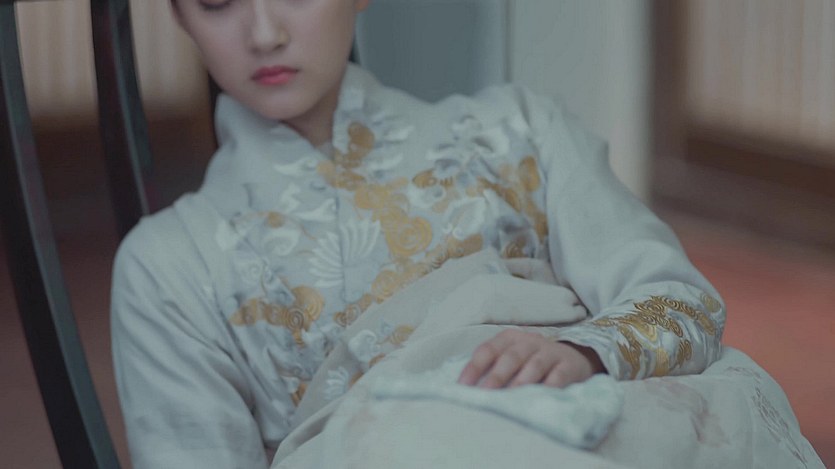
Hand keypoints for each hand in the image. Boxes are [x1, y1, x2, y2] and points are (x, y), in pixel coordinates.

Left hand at [457, 329, 604, 388]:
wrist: (573, 357)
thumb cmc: (531, 360)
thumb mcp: (511, 357)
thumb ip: (491, 367)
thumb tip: (464, 387)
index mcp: (509, 338)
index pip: (487, 349)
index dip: (473, 367)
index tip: (461, 386)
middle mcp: (528, 341)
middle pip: (510, 357)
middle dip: (496, 376)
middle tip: (485, 394)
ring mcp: (550, 352)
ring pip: (534, 365)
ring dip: (521, 381)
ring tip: (510, 398)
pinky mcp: (568, 365)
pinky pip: (558, 376)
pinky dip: (549, 386)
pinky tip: (540, 397)